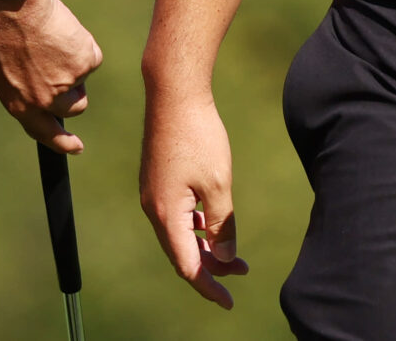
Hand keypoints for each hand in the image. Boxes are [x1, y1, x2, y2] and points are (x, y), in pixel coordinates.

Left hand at [0, 0, 102, 152]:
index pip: (45, 134)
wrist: (11, 3)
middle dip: (74, 92)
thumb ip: (15, 88)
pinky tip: (61, 28)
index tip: (76, 147)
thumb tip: (29, 93)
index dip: (62, 144)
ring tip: (53, 39)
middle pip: (74, 107)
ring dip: (75, 63)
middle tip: (63, 66)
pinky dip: (81, 43)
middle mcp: (46, 100)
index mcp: (20, 105)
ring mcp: (68, 83)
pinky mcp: (85, 62)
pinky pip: (90, 55)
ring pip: (82, 78)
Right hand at [140, 86, 250, 308]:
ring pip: (178, 234)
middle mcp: (153, 208)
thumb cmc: (198, 136)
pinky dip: (195, 227)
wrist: (173, 93)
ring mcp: (153, 193)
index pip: (187, 265)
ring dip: (205, 246)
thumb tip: (226, 257)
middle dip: (211, 267)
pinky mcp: (157, 180)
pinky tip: (213, 223)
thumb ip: (223, 224)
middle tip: (242, 273)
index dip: (209, 287)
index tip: (229, 302)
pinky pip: (175, 216)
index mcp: (166, 214)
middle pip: (181, 252)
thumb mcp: (219, 184)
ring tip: (234, 253)